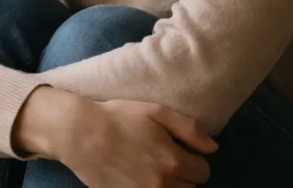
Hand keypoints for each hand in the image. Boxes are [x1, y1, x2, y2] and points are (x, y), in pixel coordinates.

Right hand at [59, 96, 216, 187]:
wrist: (80, 133)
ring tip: (153, 169)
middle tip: (165, 158)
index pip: (203, 172)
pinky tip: (140, 178)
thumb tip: (213, 148)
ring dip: (169, 185)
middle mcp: (162, 184)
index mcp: (172, 161)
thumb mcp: (156, 111)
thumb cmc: (118, 117)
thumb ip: (189, 129)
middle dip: (183, 174)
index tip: (182, 151)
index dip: (194, 159)